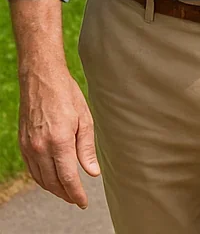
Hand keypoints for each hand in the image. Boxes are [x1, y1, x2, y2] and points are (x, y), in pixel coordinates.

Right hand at [12, 0, 98, 210]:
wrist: (41, 80)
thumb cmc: (67, 96)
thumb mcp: (85, 119)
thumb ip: (87, 149)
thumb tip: (92, 173)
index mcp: (59, 142)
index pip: (67, 177)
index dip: (76, 193)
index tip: (83, 202)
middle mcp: (40, 148)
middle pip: (52, 182)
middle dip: (65, 194)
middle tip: (76, 200)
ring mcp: (29, 147)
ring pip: (40, 178)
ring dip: (53, 189)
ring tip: (66, 193)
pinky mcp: (23, 144)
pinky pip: (32, 169)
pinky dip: (42, 178)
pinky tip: (51, 179)